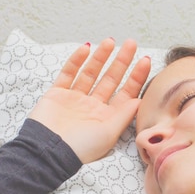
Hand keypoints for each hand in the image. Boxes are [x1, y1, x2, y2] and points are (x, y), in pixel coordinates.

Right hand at [28, 38, 150, 163]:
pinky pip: (68, 73)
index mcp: (107, 117)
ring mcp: (75, 99)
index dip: (136, 77)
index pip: (126, 93)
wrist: (49, 151)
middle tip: (131, 44)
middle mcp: (92, 107)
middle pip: (110, 79)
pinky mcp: (57, 94)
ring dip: (100, 57)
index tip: (145, 60)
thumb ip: (124, 115)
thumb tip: (140, 99)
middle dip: (121, 61)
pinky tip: (86, 48)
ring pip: (90, 73)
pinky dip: (76, 61)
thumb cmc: (82, 147)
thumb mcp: (109, 132)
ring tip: (110, 41)